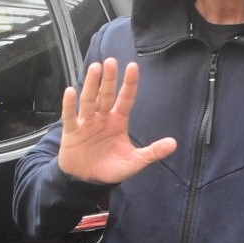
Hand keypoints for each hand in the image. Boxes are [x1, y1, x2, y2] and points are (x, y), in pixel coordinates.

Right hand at [58, 58, 175, 182]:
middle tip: (111, 61)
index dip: (129, 83)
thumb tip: (173, 144)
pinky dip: (69, 105)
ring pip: (89, 101)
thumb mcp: (134, 162)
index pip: (125, 99)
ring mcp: (86, 123)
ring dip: (91, 85)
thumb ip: (152, 152)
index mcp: (118, 121)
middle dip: (108, 79)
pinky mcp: (72, 132)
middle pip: (105, 95)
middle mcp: (102, 118)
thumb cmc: (110, 168)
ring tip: (95, 68)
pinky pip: (71, 117)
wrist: (87, 181)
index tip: (133, 66)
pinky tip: (70, 92)